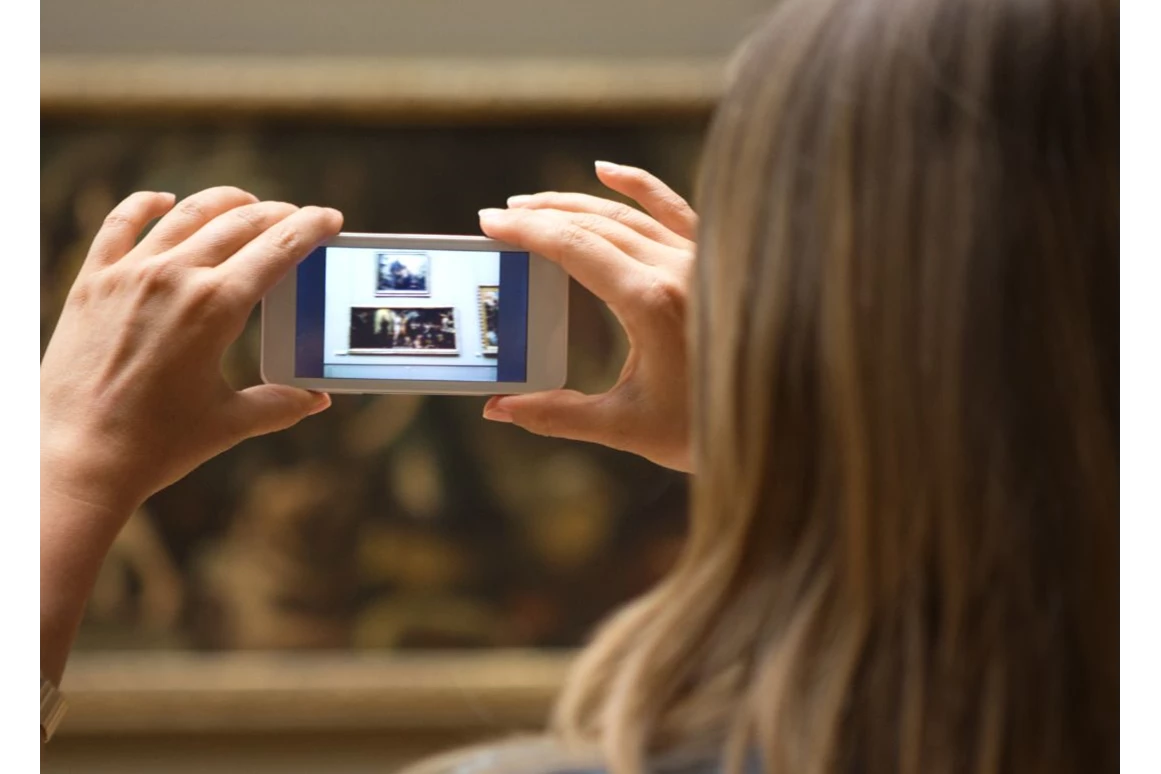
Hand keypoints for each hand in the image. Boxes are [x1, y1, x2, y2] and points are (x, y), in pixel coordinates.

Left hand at [40, 186, 343, 516]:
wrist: (78, 458)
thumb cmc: (157, 444)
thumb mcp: (230, 422)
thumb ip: (280, 403)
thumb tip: (317, 400)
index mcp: (217, 308)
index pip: (278, 248)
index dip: (310, 227)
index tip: (329, 218)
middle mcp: (175, 278)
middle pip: (239, 223)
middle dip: (277, 214)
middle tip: (296, 218)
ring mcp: (130, 274)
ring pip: (187, 214)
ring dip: (224, 202)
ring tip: (246, 203)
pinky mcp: (93, 282)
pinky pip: (120, 224)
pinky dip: (146, 205)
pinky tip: (163, 201)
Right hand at [478, 161, 696, 471]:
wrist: (783, 427)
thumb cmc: (706, 430)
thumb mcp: (625, 427)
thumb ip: (557, 415)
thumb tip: (497, 410)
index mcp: (651, 301)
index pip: (575, 248)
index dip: (527, 232)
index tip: (490, 222)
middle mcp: (678, 268)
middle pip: (595, 224)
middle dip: (542, 217)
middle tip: (499, 217)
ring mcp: (701, 259)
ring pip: (629, 214)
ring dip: (576, 204)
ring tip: (532, 204)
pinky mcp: (714, 261)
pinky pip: (675, 209)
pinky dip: (641, 186)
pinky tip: (608, 170)